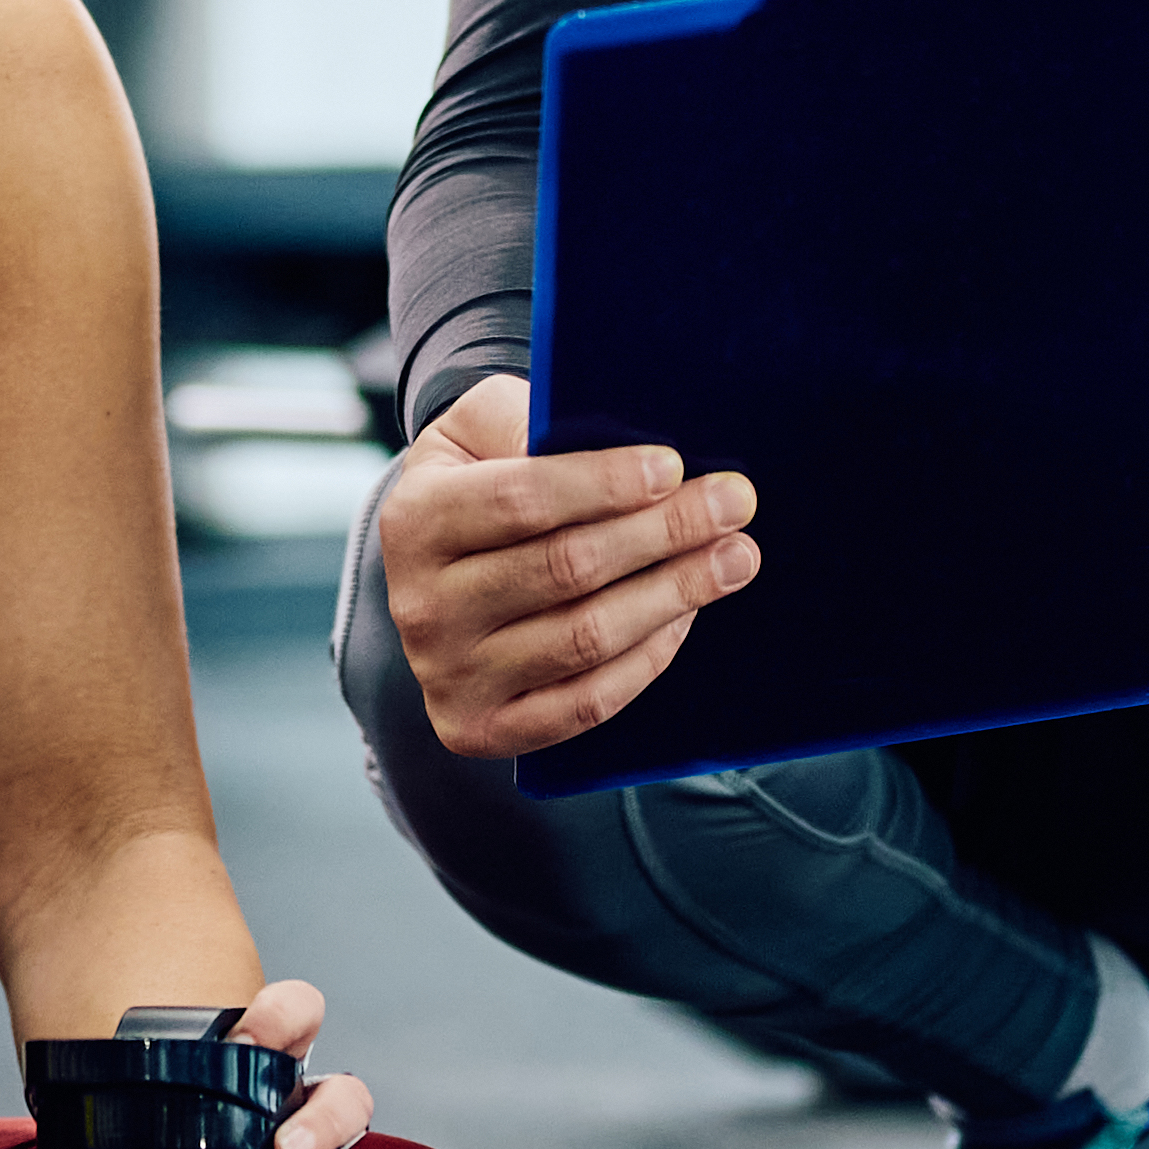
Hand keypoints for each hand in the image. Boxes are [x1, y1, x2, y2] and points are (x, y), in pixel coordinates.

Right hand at [373, 374, 754, 760]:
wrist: (439, 572)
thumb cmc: (478, 481)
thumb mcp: (480, 427)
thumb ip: (524, 420)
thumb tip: (605, 442)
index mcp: (414, 519)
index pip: (520, 500)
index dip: (604, 484)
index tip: (673, 466)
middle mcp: (421, 605)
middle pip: (565, 568)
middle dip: (663, 532)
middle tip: (734, 504)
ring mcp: (449, 674)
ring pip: (585, 637)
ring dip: (673, 594)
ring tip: (734, 557)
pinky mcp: (481, 727)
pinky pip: (587, 702)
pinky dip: (647, 657)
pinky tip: (686, 615)